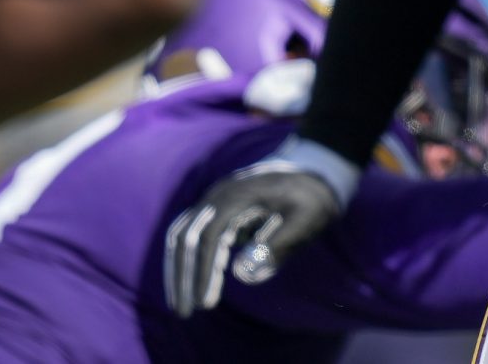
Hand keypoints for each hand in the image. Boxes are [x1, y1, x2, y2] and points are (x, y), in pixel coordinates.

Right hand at [164, 139, 349, 315]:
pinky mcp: (213, 208)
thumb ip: (278, 243)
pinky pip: (188, 233)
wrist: (310, 175)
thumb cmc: (309, 202)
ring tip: (182, 304)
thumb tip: (244, 272)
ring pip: (181, 234)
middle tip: (185, 312)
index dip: (204, 271)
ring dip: (178, 270)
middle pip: (187, 236)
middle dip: (183, 275)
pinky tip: (189, 283)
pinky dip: (184, 259)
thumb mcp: (305, 221)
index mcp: (240, 197)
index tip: (206, 304)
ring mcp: (213, 199)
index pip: (210, 236)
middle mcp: (219, 195)